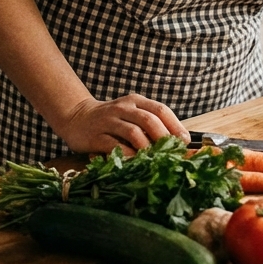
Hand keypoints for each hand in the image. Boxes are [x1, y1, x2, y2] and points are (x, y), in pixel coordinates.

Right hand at [57, 93, 188, 154]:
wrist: (76, 117)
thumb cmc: (112, 120)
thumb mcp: (131, 115)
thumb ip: (150, 124)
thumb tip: (177, 142)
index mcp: (136, 101)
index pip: (161, 110)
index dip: (175, 126)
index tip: (185, 141)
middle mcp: (123, 108)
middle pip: (150, 120)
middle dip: (165, 138)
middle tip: (173, 152)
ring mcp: (109, 121)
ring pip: (134, 132)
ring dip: (148, 148)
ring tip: (156, 159)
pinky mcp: (95, 136)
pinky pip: (115, 146)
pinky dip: (128, 155)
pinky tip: (135, 162)